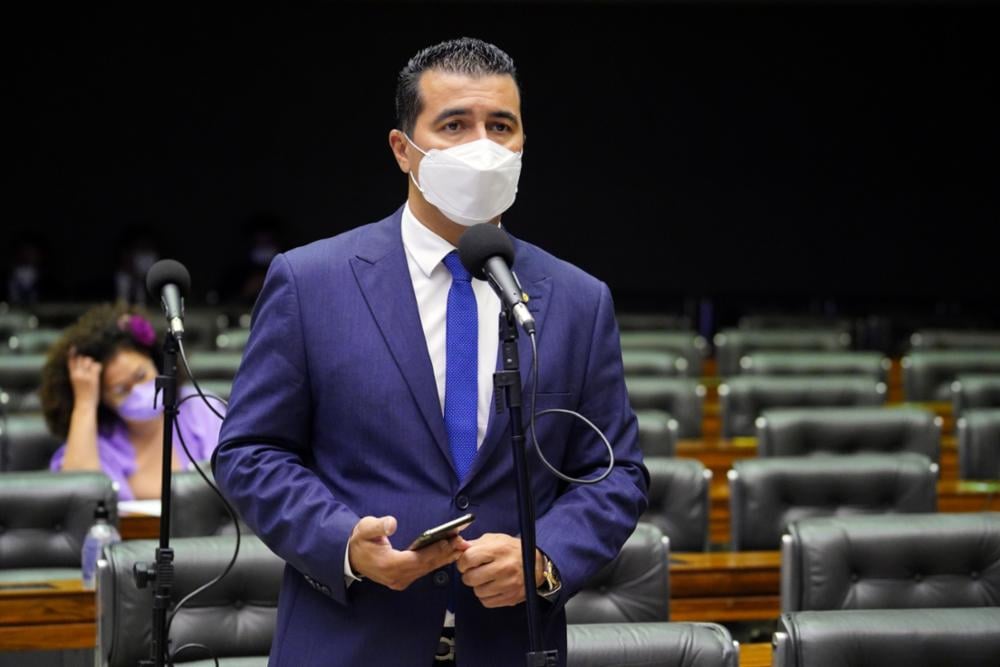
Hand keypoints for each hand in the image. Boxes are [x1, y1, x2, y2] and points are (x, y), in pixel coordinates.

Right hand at [67, 347, 101, 408]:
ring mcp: (85, 375)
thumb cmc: (82, 395)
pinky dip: (99, 367)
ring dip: (93, 364)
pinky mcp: (92, 377)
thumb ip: (78, 374)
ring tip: (94, 372)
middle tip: (90, 369)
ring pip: (90, 360)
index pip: (71, 361)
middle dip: (87, 360)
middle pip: (83, 358)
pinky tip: (98, 373)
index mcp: (72, 375)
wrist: (84, 405)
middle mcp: (77, 374)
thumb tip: (86, 364)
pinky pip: (97, 365)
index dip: (72, 353)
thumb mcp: (76, 383)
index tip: (73, 347)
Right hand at [348, 516, 467, 591]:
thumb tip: (392, 523)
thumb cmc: (359, 541)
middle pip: (425, 566)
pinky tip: (449, 554)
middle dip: (445, 554)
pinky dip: (436, 562)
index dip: (434, 551)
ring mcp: (399, 580)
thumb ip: (378, 526)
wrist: (350, 558)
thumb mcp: (364, 529)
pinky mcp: (402, 580)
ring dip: (444, 559)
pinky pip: (423, 571)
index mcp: (388, 564)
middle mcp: (396, 577)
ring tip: (461, 547)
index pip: (416, 559)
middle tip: (463, 543)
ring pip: (426, 570)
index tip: (450, 541)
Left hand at [456, 533, 543, 607]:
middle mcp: (504, 567)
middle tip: (476, 571)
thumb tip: (457, 546)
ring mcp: (508, 584)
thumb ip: (474, 544)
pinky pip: (486, 602)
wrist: (536, 565)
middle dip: (469, 575)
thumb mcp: (494, 540)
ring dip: (478, 586)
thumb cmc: (511, 550)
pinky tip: (492, 587)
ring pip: (477, 591)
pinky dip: (486, 596)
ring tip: (486, 578)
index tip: (466, 562)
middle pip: (470, 578)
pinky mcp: (511, 597)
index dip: (463, 562)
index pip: (468, 559)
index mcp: (498, 549)